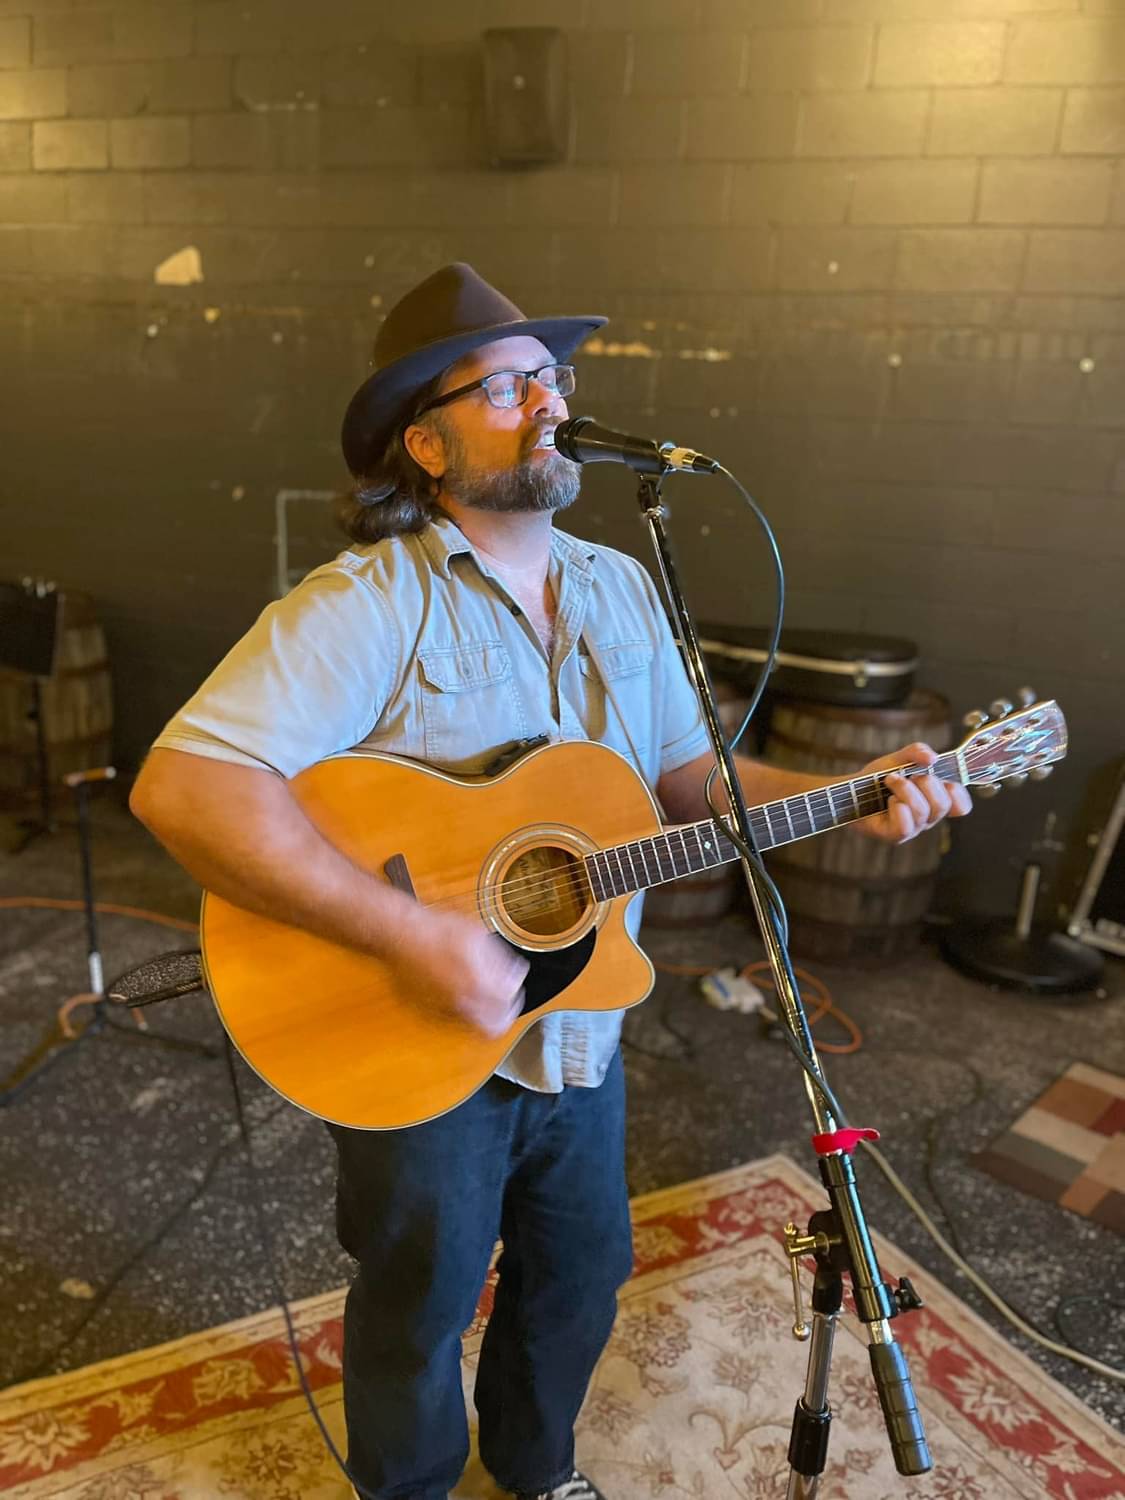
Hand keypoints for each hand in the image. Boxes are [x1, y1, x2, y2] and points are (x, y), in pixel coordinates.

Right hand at [384, 907, 528, 1037]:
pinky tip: (464, 993)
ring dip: (486, 1017)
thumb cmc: (438, 931)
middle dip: (506, 1014)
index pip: (509, 1000)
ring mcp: (445, 1010)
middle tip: (507, 999)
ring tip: (486, 996)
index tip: (515, 980)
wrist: (403, 936)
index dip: (516, 988)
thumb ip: (501, 958)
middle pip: (495, 1028)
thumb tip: (516, 972)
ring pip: (475, 1029)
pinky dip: (467, 1013)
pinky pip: (457, 1022)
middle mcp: (462, 1003)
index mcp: (478, 983)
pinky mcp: (431, 1011)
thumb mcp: (478, 935)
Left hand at [854, 741, 972, 844]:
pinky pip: (905, 826)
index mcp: (934, 800)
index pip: (961, 806)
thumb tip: (932, 758)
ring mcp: (912, 829)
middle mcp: (927, 817)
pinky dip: (897, 807)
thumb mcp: (898, 759)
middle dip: (926, 783)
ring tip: (890, 781)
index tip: (946, 781)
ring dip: (905, 789)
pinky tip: (888, 800)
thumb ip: (916, 752)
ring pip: (922, 811)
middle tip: (907, 775)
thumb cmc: (876, 778)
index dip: (959, 794)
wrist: (849, 791)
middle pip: (942, 805)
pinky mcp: (895, 836)